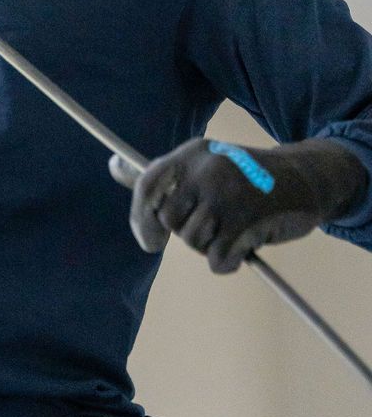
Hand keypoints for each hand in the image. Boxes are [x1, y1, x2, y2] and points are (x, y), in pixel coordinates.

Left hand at [124, 136, 367, 272]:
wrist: (303, 178)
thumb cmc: (245, 176)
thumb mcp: (202, 163)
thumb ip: (161, 173)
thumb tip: (113, 166)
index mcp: (191, 153)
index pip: (147, 186)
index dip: (140, 219)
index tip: (150, 243)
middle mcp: (205, 170)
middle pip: (171, 222)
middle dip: (189, 233)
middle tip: (215, 224)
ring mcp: (225, 194)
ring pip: (194, 243)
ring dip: (212, 247)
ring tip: (233, 230)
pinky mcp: (245, 220)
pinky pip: (218, 260)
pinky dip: (228, 263)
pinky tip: (243, 248)